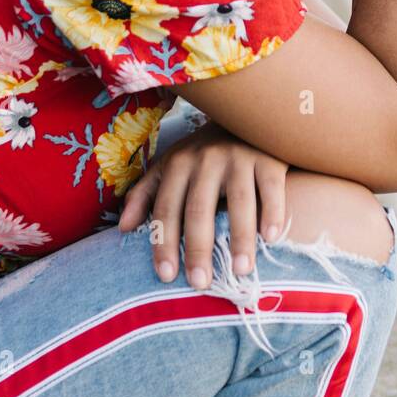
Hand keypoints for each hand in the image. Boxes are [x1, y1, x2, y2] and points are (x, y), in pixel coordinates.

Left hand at [118, 121, 289, 290]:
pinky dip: (273, 212)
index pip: (165, 208)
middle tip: (200, 283)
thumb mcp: (171, 164)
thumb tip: (123, 228)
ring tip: (240, 270)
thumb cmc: (205, 150)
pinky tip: (272, 238)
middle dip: (198, 248)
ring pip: (238, 200)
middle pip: (199, 208)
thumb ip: (145, 193)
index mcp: (179, 163)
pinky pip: (271, 187)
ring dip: (240, 237)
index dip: (163, 242)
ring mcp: (239, 156)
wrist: (247, 113)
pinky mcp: (268, 157)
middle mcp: (206, 159)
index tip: (166, 277)